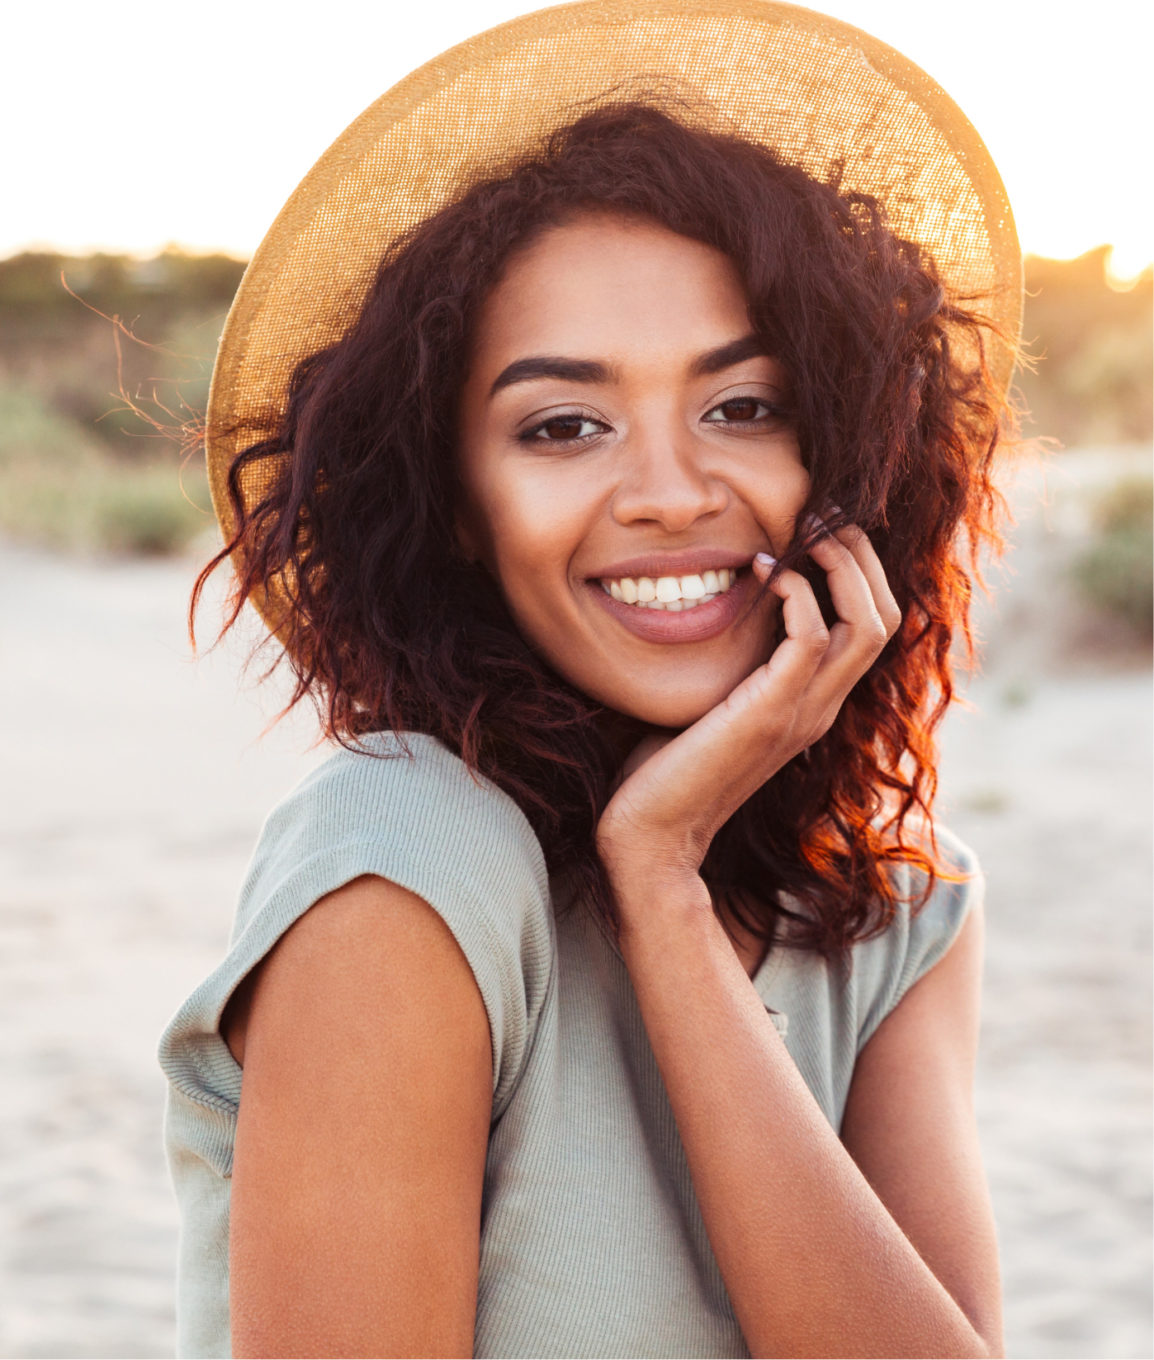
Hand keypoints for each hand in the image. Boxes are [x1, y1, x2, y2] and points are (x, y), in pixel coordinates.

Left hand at [596, 520, 900, 907]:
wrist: (651, 833)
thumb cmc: (665, 768)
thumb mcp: (711, 703)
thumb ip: (731, 663)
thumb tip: (713, 604)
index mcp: (813, 704)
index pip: (874, 627)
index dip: (859, 571)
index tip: (817, 529)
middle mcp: (821, 708)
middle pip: (888, 616)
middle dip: (861, 555)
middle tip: (822, 513)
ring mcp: (803, 713)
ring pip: (868, 623)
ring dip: (841, 564)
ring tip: (806, 530)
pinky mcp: (771, 713)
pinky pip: (813, 638)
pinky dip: (797, 594)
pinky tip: (761, 574)